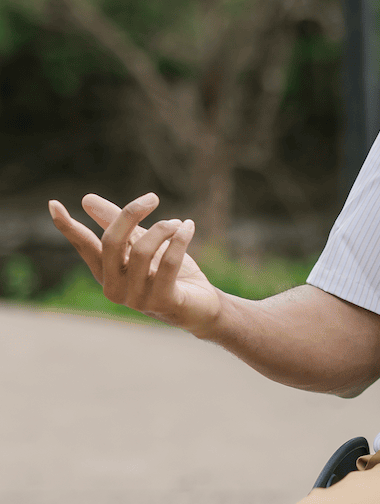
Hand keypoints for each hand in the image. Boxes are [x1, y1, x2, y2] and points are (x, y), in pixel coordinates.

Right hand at [48, 193, 221, 333]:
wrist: (202, 305)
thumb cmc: (170, 274)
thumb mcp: (142, 244)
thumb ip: (118, 224)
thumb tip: (86, 199)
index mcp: (106, 273)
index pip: (84, 246)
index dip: (69, 227)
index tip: (53, 204)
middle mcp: (115, 288)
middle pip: (112, 242)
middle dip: (130, 214)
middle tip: (152, 197)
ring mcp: (136, 299)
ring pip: (143, 250)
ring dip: (164, 229)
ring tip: (179, 223)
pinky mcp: (162, 302)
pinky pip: (168, 263)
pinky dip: (179, 240)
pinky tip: (188, 227)